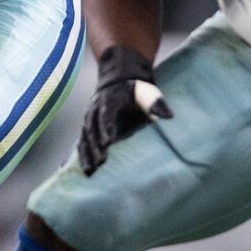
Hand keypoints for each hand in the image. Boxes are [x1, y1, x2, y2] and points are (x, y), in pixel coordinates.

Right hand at [78, 46, 172, 174]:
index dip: (106, 129)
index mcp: (109, 100)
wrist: (117, 79)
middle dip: (95, 146)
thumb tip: (168, 116)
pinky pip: (82, 142)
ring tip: (89, 171)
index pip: (106, 116)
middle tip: (100, 163)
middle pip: (92, 129)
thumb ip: (156, 104)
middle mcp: (94, 109)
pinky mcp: (88, 127)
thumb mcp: (147, 92)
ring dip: (86, 154)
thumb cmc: (135, 89)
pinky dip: (81, 155)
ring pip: (84, 137)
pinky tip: (84, 169)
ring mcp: (89, 118)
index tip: (108, 143)